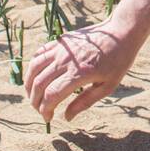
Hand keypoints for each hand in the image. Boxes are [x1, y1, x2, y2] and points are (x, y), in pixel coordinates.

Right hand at [23, 17, 146, 123]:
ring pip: (34, 67)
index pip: (52, 95)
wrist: (121, 32)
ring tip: (32, 96)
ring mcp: (61, 48)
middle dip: (35, 101)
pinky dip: (33, 67)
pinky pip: (40, 53)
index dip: (45, 110)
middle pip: (39, 83)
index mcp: (79, 73)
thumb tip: (66, 117)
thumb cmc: (118, 61)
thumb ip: (85, 102)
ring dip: (28, 84)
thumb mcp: (107, 86)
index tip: (48, 118)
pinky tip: (35, 76)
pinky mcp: (60, 40)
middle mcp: (66, 60)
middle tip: (40, 110)